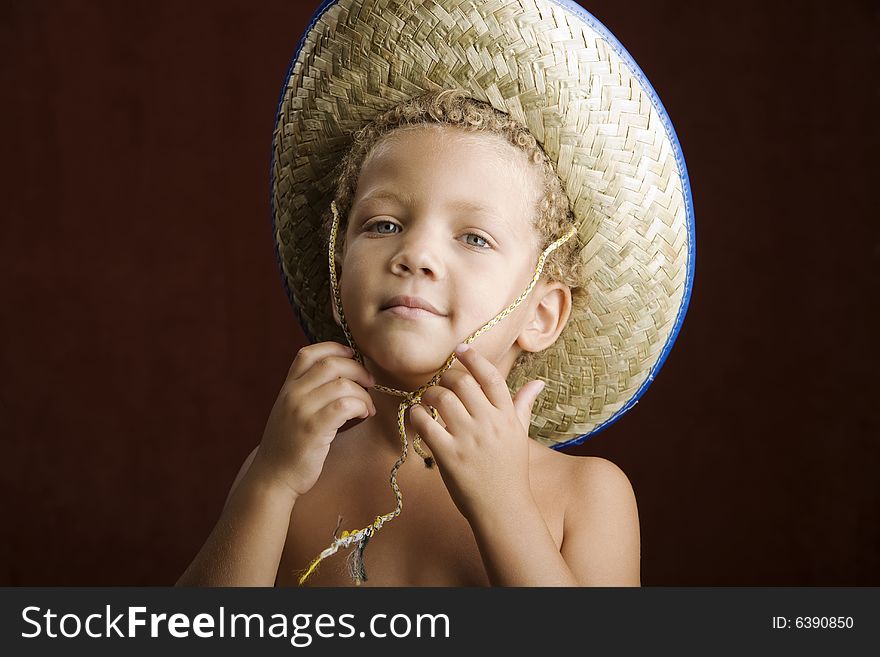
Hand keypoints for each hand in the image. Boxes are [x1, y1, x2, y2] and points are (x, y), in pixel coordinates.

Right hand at [255, 341, 375, 496]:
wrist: (273, 477)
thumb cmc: (289, 447)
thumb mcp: (291, 412)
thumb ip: (307, 393)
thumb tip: (341, 377)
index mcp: (287, 388)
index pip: (308, 353)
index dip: (334, 348)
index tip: (352, 354)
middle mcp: (292, 394)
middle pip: (331, 364)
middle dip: (358, 369)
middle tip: (370, 383)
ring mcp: (301, 410)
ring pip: (342, 384)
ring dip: (363, 393)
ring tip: (367, 408)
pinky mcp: (313, 429)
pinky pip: (345, 406)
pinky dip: (361, 406)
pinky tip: (364, 414)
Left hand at [409, 343, 544, 521]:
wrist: (503, 508)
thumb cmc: (511, 470)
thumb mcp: (520, 435)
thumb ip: (523, 405)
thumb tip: (538, 383)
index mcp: (507, 416)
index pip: (490, 377)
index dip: (474, 358)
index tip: (460, 349)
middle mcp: (488, 424)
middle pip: (462, 383)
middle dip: (447, 378)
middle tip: (442, 384)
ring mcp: (468, 439)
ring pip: (442, 399)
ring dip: (430, 394)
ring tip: (428, 399)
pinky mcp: (448, 455)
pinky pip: (426, 424)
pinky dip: (417, 414)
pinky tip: (417, 415)